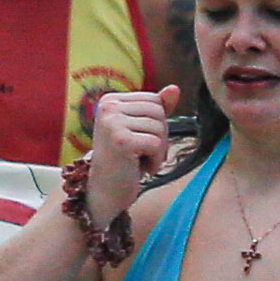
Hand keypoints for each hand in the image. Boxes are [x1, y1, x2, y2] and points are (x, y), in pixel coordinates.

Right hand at [84, 84, 180, 223]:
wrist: (105, 191)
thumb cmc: (125, 161)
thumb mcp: (140, 131)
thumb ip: (157, 109)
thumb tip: (174, 88)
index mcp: (110, 100)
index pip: (154, 100)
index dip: (158, 124)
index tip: (143, 141)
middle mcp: (107, 106)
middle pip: (158, 111)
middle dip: (160, 136)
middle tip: (145, 154)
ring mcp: (112, 122)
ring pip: (159, 127)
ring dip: (159, 150)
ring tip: (142, 161)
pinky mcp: (121, 140)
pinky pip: (156, 143)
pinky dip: (156, 160)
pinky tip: (143, 169)